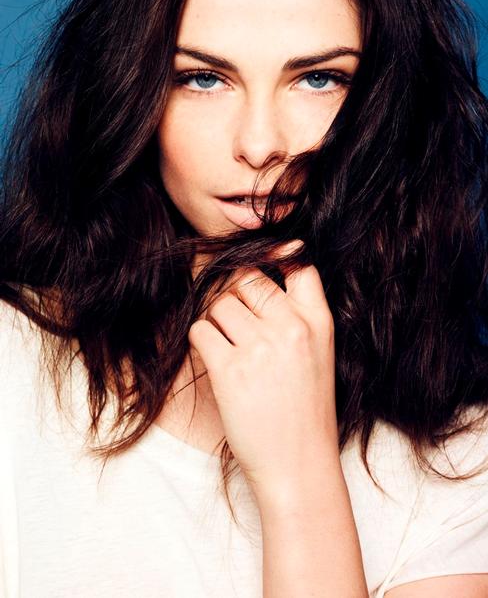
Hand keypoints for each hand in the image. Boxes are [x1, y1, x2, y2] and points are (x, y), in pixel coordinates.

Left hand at [187, 240, 336, 492]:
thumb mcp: (318, 355)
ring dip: (217, 320)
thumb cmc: (305, 410)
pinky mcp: (229, 369)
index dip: (274, 256)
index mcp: (317, 322)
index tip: (259, 266)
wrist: (298, 464)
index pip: (298, 263)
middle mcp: (290, 327)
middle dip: (234, 293)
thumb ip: (298, 315)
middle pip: (247, 277)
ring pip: (219, 302)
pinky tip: (218, 362)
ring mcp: (260, 347)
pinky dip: (203, 341)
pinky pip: (201, 329)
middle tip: (235, 320)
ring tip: (230, 348)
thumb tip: (257, 280)